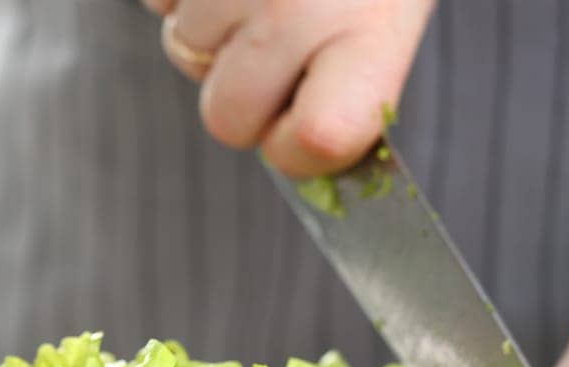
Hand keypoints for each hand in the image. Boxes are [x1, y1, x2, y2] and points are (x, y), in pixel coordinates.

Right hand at [140, 0, 434, 176]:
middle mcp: (299, 2)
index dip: (297, 148)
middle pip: (226, 116)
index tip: (306, 125)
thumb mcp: (386, 6)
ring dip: (211, 23)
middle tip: (275, 39)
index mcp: (372, 28)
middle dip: (239, 91)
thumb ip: (351, 84)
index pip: (316, 140)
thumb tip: (293, 150)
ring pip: (183, 50)